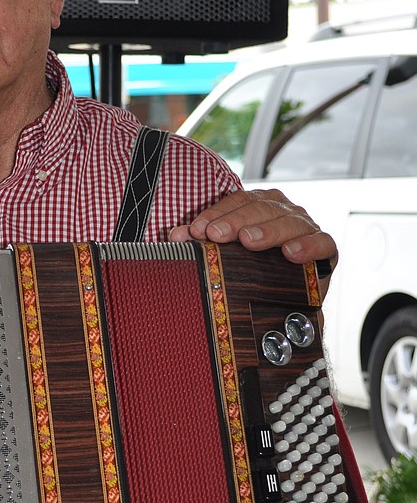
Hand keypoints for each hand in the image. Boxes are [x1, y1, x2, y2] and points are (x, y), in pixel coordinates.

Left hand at [169, 187, 337, 276]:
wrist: (289, 301)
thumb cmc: (255, 271)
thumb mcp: (228, 255)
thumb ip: (204, 242)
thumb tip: (175, 237)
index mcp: (260, 205)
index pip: (237, 201)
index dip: (216, 213)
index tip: (197, 230)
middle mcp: (283, 211)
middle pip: (260, 208)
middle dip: (236, 221)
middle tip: (216, 235)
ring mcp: (306, 227)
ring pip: (288, 221)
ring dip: (267, 231)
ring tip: (248, 241)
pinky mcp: (326, 248)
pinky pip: (322, 242)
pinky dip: (307, 245)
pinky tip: (291, 253)